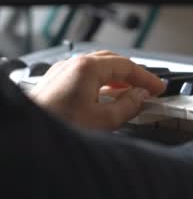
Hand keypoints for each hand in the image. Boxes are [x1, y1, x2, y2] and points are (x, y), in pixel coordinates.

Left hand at [30, 51, 165, 130]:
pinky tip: (107, 97)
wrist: (28, 137)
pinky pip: (85, 76)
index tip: (159, 89)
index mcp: (87, 68)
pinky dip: (102, 83)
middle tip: (149, 89)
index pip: (127, 66)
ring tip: (132, 93)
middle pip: (112, 61)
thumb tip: (141, 97)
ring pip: (98, 68)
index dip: (147, 78)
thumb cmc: (58, 127)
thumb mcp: (104, 120)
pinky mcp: (55, 84)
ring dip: (118, 79)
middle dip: (133, 75)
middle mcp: (72, 65)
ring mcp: (61, 72)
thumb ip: (128, 105)